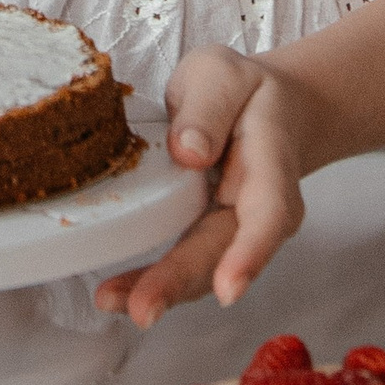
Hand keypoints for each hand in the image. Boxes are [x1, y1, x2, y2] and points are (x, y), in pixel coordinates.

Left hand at [95, 47, 313, 327]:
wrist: (270, 110)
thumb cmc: (244, 92)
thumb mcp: (223, 75)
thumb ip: (208, 107)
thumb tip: (188, 151)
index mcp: (271, 159)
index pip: (270, 211)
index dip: (250, 253)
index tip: (229, 289)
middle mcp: (260, 207)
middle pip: (226, 251)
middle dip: (183, 282)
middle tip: (142, 310)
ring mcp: (236, 228)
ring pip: (204, 267)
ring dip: (162, 290)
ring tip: (113, 301)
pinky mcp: (209, 236)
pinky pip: (187, 263)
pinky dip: (153, 281)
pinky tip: (117, 294)